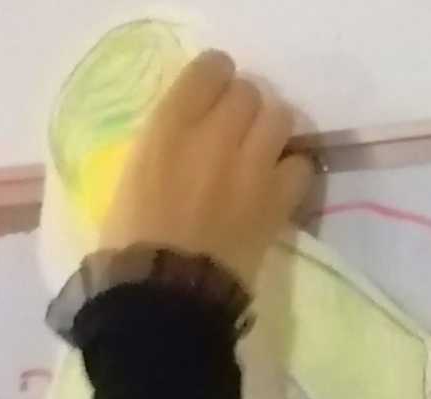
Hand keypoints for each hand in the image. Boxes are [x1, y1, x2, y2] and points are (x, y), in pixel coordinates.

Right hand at [96, 49, 313, 286]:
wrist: (165, 296)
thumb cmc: (131, 243)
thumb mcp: (130, 177)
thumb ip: (163, 143)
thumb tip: (187, 132)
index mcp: (169, 127)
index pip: (209, 69)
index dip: (215, 77)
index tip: (213, 93)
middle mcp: (214, 136)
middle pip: (248, 91)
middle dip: (244, 105)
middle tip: (236, 128)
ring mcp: (251, 168)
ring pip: (280, 117)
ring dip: (271, 129)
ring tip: (261, 151)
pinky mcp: (276, 201)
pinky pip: (301, 165)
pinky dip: (292, 169)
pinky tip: (277, 183)